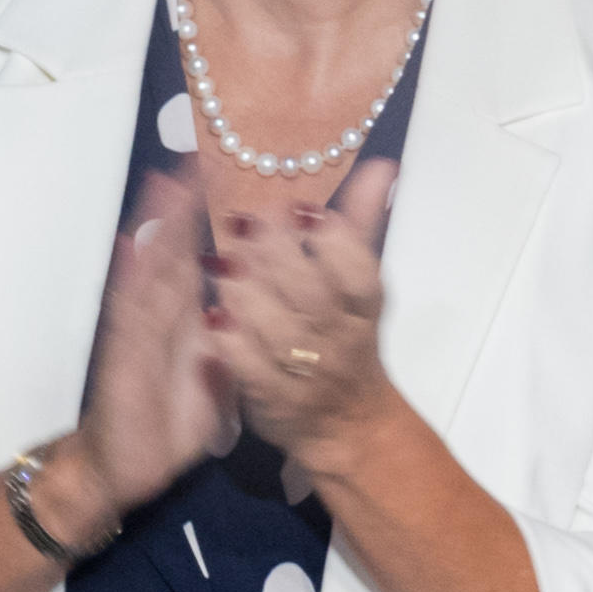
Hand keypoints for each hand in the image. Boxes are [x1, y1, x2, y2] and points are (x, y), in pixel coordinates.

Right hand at [68, 163, 235, 523]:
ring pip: (150, 271)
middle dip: (183, 206)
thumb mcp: (217, 376)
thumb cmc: (170, 421)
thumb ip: (234, 339)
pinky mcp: (124, 358)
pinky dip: (129, 281)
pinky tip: (130, 248)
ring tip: (164, 182)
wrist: (127, 465)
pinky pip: (129, 317)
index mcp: (186, 318)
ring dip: (155, 228)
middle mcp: (160, 316)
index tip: (228, 178)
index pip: (200, 259)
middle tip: (197, 158)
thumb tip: (261, 307)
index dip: (212, 223)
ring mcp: (138, 332)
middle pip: (172, 252)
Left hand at [196, 161, 402, 466]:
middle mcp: (340, 338)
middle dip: (276, 255)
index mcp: (364, 306)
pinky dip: (232, 344)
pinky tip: (211, 317)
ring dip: (248, 295)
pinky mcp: (274, 399)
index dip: (332, 239)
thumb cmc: (349, 337)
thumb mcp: (359, 285)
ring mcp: (308, 372)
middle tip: (240, 223)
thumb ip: (361, 225)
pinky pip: (252, 370)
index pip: (359, 271)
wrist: (350, 425)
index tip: (301, 207)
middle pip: (312, 295)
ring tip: (218, 263)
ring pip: (280, 332)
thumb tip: (381, 167)